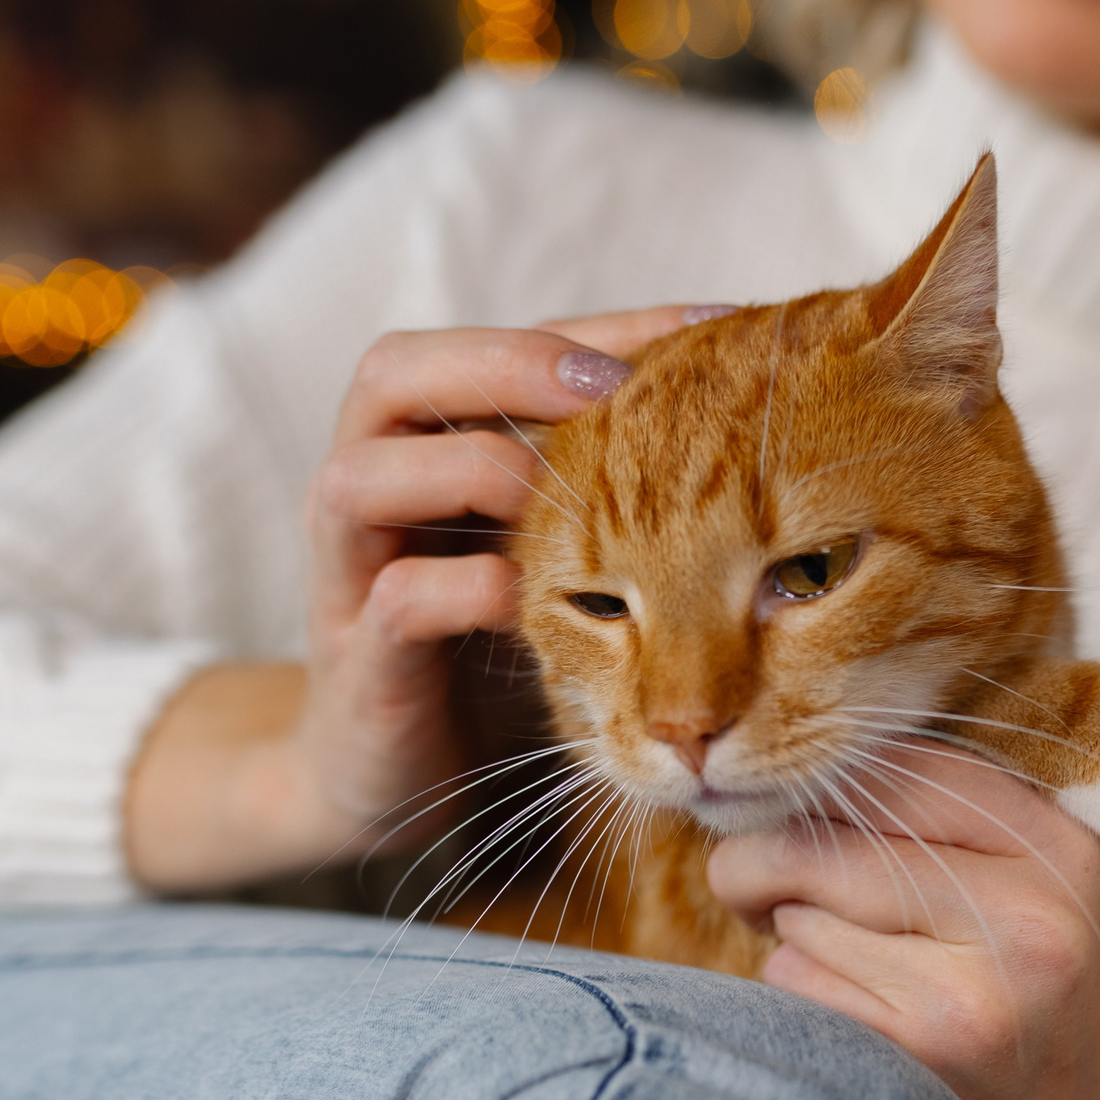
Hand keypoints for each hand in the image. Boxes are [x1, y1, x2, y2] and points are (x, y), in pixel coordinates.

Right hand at [125, 307, 706, 891]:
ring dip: (475, 467)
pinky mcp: (361, 663)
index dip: (597, 328)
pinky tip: (532, 596)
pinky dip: (466, 588)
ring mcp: (351, 574)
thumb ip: (601, 473)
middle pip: (391, 372)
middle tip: (613, 386)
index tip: (709, 328)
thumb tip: (748, 403)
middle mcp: (372, 485)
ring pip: (364, 477)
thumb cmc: (494, 641)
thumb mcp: (554, 543)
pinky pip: (398, 601)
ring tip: (570, 487)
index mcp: (425, 441)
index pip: (496, 343)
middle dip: (508, 364)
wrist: (397, 771)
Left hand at [704, 745, 1099, 1099]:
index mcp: (1058, 844)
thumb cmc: (1025, 1001)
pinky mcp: (919, 1055)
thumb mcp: (1024, 889)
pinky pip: (795, 984)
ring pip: (798, 918)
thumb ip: (932, 818)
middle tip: (754, 889)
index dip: (814, 788)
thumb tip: (775, 779)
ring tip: (862, 976)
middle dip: (764, 864)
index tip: (781, 812)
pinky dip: (798, 998)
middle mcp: (1027, 910)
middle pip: (821, 842)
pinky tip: (855, 1026)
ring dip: (795, 940)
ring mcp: (974, 990)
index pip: (893, 768)